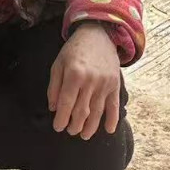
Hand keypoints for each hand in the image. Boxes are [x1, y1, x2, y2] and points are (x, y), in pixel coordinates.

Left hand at [48, 23, 120, 139]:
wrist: (98, 35)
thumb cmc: (74, 51)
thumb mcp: (58, 64)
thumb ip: (54, 86)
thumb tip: (54, 108)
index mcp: (74, 75)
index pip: (67, 103)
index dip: (62, 118)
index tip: (58, 127)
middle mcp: (91, 81)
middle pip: (83, 110)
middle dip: (75, 125)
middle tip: (70, 131)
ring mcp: (105, 83)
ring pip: (98, 111)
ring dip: (91, 126)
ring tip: (84, 135)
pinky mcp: (115, 84)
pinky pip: (114, 105)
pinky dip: (112, 119)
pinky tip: (108, 130)